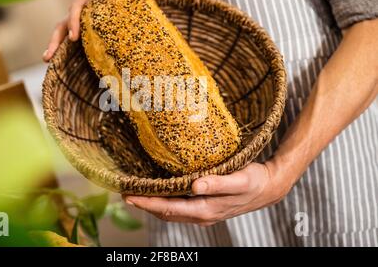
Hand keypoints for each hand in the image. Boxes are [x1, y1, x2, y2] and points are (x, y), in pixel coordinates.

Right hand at [43, 0, 152, 61]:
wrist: (122, 12)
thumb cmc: (124, 4)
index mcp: (89, 4)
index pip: (76, 8)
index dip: (74, 20)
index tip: (75, 36)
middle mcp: (79, 15)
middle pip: (62, 24)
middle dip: (56, 39)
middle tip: (53, 53)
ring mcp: (76, 28)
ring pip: (60, 35)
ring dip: (52, 46)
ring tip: (46, 59)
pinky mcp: (77, 40)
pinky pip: (65, 46)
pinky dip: (57, 53)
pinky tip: (50, 64)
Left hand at [124, 160, 290, 225]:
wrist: (268, 187)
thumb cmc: (254, 181)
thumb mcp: (239, 180)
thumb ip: (218, 183)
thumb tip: (195, 185)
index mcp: (206, 209)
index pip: (170, 208)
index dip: (148, 203)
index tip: (129, 196)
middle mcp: (201, 214)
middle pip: (166, 212)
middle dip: (144, 204)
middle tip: (125, 192)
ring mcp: (203, 212)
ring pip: (171, 211)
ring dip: (152, 203)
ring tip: (136, 192)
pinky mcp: (204, 206)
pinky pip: (179, 206)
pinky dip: (165, 201)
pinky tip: (159, 191)